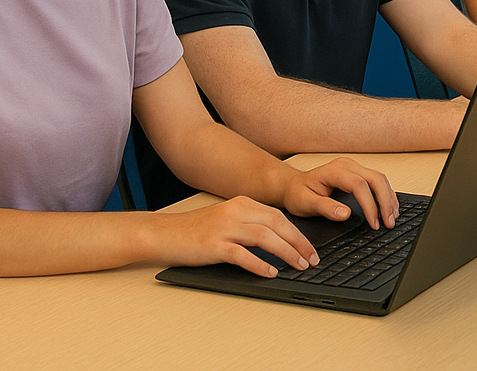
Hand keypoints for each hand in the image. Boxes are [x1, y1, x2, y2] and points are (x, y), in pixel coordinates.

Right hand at [150, 196, 324, 277]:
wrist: (164, 233)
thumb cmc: (196, 230)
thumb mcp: (228, 219)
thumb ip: (250, 224)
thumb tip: (279, 242)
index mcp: (243, 203)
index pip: (279, 216)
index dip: (297, 233)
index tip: (310, 248)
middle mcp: (236, 211)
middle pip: (277, 224)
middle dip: (299, 242)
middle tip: (311, 259)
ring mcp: (225, 227)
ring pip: (265, 237)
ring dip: (286, 252)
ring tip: (298, 266)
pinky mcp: (214, 245)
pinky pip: (242, 254)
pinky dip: (260, 264)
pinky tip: (271, 272)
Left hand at [283, 157, 399, 230]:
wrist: (293, 185)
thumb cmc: (298, 194)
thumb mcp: (305, 204)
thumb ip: (325, 208)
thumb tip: (345, 214)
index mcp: (335, 171)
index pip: (360, 185)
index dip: (370, 205)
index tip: (374, 223)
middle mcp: (347, 165)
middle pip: (375, 178)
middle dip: (385, 201)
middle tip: (389, 222)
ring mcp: (354, 167)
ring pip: (379, 178)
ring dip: (388, 197)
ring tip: (392, 217)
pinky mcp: (357, 173)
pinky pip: (377, 180)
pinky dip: (385, 194)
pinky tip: (389, 206)